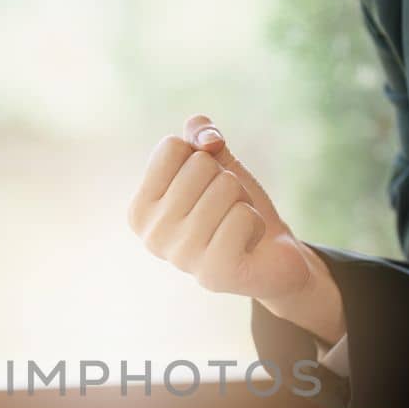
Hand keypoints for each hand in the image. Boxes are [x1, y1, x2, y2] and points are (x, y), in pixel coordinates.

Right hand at [127, 115, 346, 343]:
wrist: (268, 254)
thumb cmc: (233, 206)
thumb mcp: (214, 161)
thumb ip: (199, 133)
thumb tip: (209, 142)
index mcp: (140, 209)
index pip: (172, 146)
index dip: (201, 157)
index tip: (205, 187)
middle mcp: (152, 237)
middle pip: (200, 165)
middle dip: (226, 180)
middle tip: (226, 209)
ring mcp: (181, 258)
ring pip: (226, 187)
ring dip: (242, 201)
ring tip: (237, 226)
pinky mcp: (215, 273)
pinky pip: (242, 215)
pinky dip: (255, 223)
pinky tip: (247, 244)